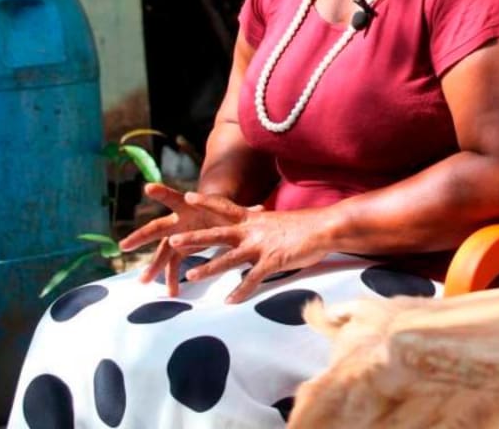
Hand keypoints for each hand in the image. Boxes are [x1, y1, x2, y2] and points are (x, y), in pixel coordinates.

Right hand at [119, 184, 257, 296]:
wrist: (217, 216)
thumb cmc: (225, 211)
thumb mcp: (234, 211)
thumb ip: (245, 212)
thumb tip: (260, 209)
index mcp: (190, 207)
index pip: (174, 198)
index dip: (163, 193)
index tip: (147, 187)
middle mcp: (178, 221)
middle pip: (157, 228)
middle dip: (141, 236)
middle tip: (125, 245)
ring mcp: (177, 236)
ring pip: (161, 251)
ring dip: (153, 266)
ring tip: (143, 281)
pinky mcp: (180, 249)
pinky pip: (172, 265)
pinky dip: (172, 277)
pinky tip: (172, 293)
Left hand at [161, 195, 329, 303]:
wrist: (326, 227)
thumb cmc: (307, 226)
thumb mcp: (278, 224)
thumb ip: (263, 231)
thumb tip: (257, 239)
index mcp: (255, 219)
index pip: (226, 208)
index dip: (207, 202)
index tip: (188, 197)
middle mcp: (254, 231)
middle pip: (218, 234)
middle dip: (195, 239)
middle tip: (172, 240)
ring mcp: (262, 246)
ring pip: (229, 259)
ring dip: (208, 268)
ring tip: (190, 276)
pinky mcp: (273, 261)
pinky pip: (253, 279)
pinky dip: (241, 291)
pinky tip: (229, 302)